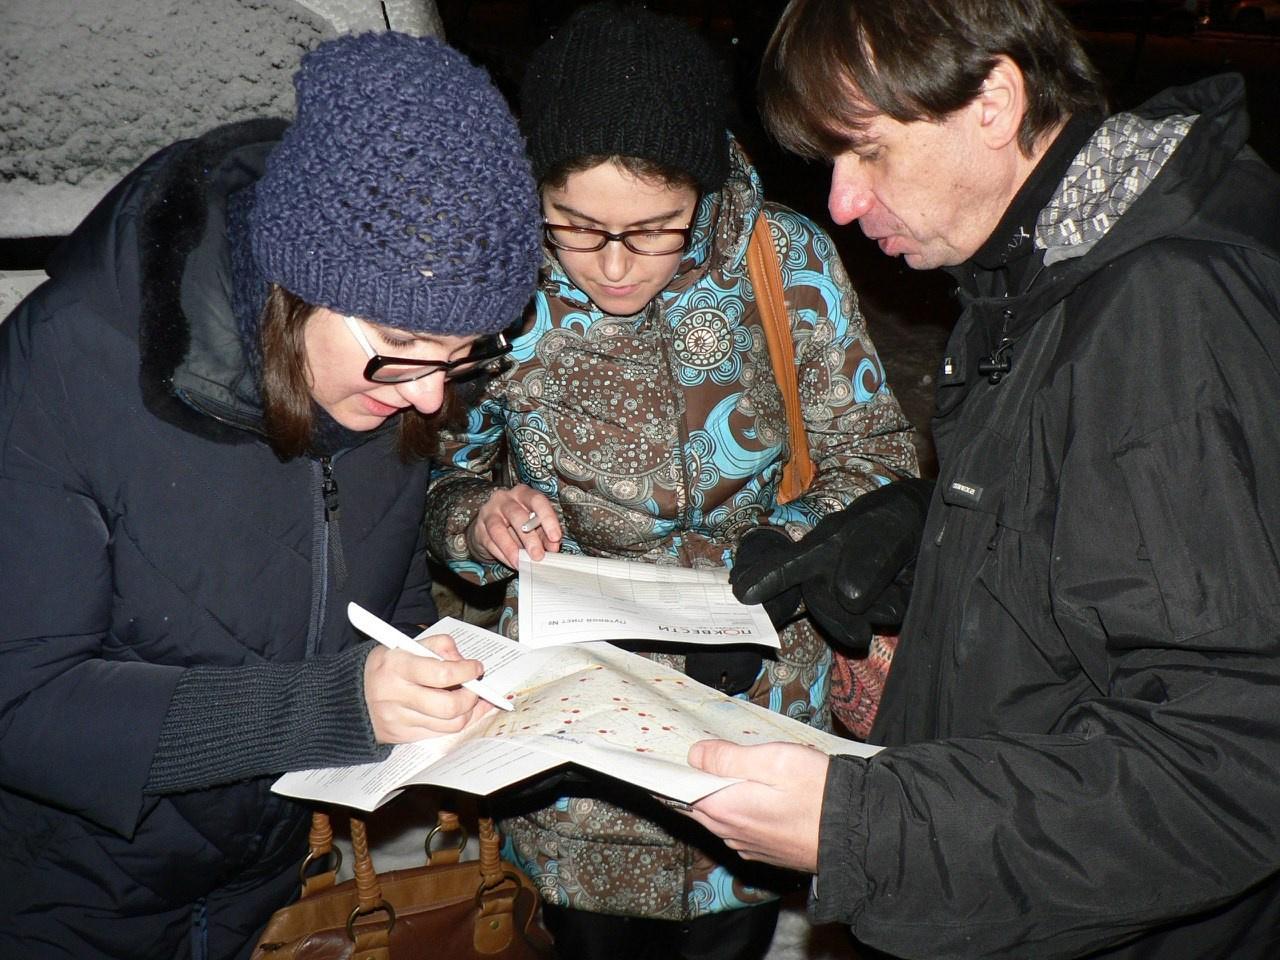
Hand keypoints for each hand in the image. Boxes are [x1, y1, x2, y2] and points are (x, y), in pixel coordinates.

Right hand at [363, 633, 491, 742]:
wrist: (348, 696)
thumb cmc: (383, 667)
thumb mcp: (404, 644)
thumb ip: (437, 645)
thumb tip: (462, 660)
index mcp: (397, 666)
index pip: (442, 674)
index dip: (466, 671)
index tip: (475, 667)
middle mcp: (396, 695)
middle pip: (449, 706)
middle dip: (472, 696)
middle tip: (475, 687)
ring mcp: (399, 720)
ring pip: (450, 725)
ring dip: (469, 712)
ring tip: (470, 699)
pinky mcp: (403, 736)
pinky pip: (440, 734)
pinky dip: (457, 722)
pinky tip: (461, 712)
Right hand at [466, 484, 562, 568]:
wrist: (492, 528)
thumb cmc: (518, 523)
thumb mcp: (535, 526)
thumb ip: (545, 535)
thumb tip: (554, 546)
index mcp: (523, 493)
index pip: (537, 500)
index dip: (548, 518)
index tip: (555, 537)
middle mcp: (504, 499)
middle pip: (517, 515)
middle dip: (529, 537)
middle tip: (538, 555)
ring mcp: (489, 512)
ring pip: (498, 528)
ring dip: (511, 548)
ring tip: (521, 562)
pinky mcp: (480, 528)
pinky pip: (490, 542)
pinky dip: (502, 554)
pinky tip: (512, 562)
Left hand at [683, 740, 828, 871]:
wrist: (855, 832)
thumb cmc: (818, 793)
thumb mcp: (774, 760)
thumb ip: (729, 757)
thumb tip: (696, 755)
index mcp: (725, 809)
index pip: (682, 791)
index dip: (681, 770)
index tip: (684, 754)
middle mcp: (731, 833)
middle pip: (698, 805)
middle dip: (699, 782)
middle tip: (710, 756)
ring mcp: (747, 845)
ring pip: (719, 817)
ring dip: (719, 797)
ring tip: (734, 772)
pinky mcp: (764, 851)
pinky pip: (738, 829)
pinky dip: (738, 812)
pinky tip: (755, 796)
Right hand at [731, 479, 932, 653]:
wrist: (930, 528)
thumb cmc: (898, 519)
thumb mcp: (886, 527)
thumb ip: (868, 556)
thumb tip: (847, 595)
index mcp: (822, 547)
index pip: (789, 564)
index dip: (766, 579)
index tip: (742, 593)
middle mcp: (830, 571)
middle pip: (820, 602)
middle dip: (838, 621)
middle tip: (861, 637)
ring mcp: (851, 591)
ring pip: (850, 616)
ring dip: (874, 614)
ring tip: (895, 596)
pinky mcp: (875, 605)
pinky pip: (882, 617)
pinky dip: (897, 609)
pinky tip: (904, 592)